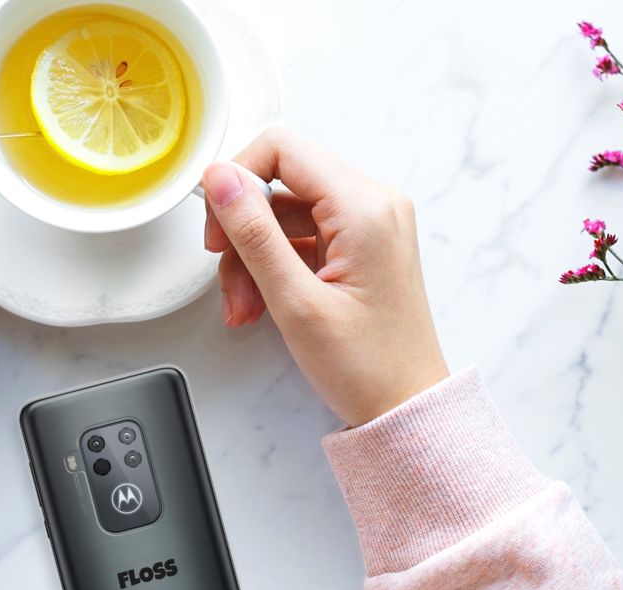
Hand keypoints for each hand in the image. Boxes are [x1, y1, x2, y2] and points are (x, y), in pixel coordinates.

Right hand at [202, 128, 447, 426]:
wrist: (406, 407)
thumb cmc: (366, 366)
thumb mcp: (295, 301)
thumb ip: (254, 233)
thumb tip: (220, 178)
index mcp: (365, 207)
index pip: (282, 149)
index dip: (237, 179)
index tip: (217, 225)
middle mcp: (373, 204)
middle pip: (281, 182)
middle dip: (243, 230)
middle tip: (227, 276)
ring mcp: (369, 224)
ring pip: (285, 213)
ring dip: (253, 257)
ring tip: (245, 307)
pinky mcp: (361, 245)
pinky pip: (302, 236)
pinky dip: (274, 266)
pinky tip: (262, 305)